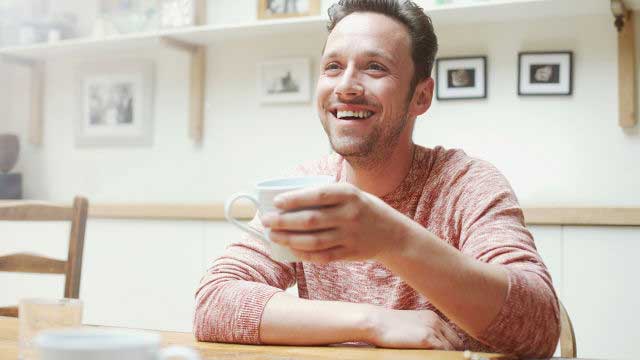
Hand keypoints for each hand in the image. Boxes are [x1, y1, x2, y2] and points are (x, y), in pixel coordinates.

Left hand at [261, 183, 413, 263]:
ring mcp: (350, 236)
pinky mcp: (350, 253)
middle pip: (310, 220)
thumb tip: (288, 197)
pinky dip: (305, 254)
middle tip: (266, 221)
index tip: (276, 201)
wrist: (394, 234)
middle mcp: (351, 215)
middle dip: (283, 221)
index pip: (318, 195)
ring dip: (289, 239)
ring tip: (273, 236)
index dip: (295, 198)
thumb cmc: (364, 209)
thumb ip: (327, 195)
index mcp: (350, 195)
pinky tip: (291, 250)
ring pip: (313, 240)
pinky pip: (323, 256)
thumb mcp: (353, 194)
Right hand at [366, 308, 463, 349]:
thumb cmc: (387, 327)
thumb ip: (423, 332)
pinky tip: (437, 359)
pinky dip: (443, 358)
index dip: (453, 348)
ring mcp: (432, 329)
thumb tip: (432, 346)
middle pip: (456, 342)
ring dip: (449, 357)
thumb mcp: (410, 326)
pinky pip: (444, 352)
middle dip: (454, 353)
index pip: (452, 335)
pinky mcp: (427, 338)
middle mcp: (435, 321)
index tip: (452, 356)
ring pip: (451, 349)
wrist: (376, 322)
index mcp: (431, 317)